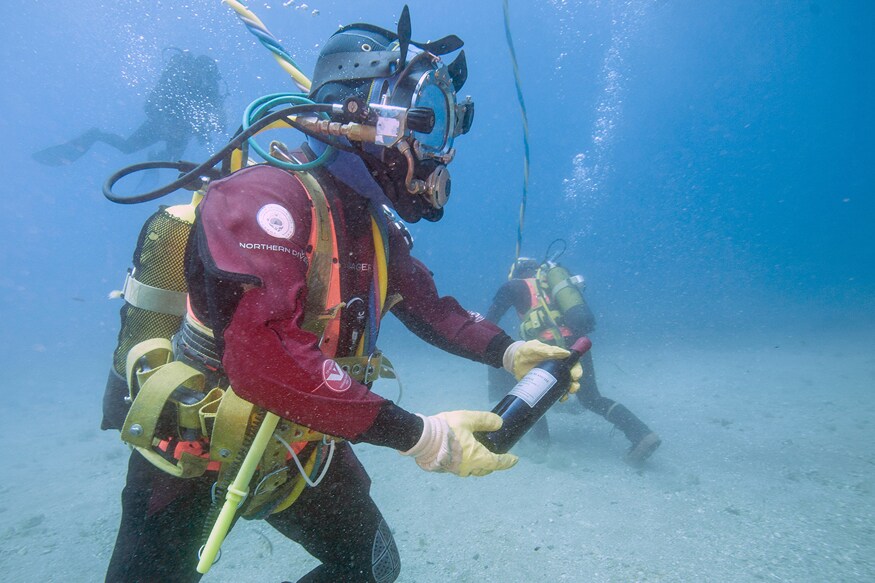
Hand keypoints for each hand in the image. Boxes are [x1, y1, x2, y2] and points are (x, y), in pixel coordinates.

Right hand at [400, 411, 517, 476]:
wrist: (421, 438)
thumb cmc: (447, 429)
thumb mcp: (468, 419)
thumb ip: (485, 421)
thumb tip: (499, 423)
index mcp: (477, 458)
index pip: (498, 463)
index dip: (508, 461)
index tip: (514, 460)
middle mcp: (467, 468)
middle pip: (485, 469)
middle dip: (492, 464)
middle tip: (495, 455)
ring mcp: (455, 470)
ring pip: (471, 470)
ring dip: (478, 464)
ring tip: (478, 454)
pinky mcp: (444, 469)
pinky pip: (459, 468)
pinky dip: (465, 462)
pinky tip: (461, 453)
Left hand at [503, 340, 582, 395]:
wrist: (515, 360)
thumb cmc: (527, 351)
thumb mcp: (536, 347)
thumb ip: (548, 350)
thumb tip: (566, 353)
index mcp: (558, 358)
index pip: (572, 364)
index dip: (577, 370)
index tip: (576, 376)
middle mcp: (557, 368)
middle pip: (571, 377)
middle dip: (574, 384)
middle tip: (572, 388)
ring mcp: (551, 378)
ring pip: (564, 386)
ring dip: (568, 392)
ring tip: (565, 396)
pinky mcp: (544, 385)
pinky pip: (554, 392)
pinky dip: (558, 396)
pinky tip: (558, 399)